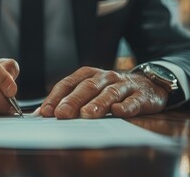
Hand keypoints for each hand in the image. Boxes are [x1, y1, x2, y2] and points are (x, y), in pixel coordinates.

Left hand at [40, 67, 168, 118]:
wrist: (148, 84)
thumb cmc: (112, 90)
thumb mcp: (90, 90)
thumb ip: (68, 99)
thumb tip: (41, 114)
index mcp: (89, 75)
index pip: (69, 83)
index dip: (56, 97)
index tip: (46, 111)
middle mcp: (105, 77)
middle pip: (87, 87)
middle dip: (73, 100)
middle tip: (62, 113)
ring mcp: (124, 86)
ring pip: (110, 93)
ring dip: (98, 103)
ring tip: (87, 114)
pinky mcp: (141, 96)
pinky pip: (133, 101)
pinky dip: (126, 106)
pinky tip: (118, 112)